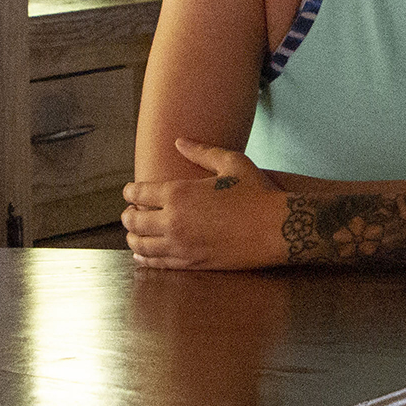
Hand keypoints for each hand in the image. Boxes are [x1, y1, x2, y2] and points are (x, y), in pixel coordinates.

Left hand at [120, 139, 290, 269]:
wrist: (278, 229)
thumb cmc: (257, 192)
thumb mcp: (231, 162)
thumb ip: (201, 152)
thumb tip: (179, 141)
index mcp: (179, 193)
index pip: (138, 193)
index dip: (129, 192)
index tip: (130, 192)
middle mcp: (173, 221)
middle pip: (134, 221)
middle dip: (127, 215)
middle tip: (129, 213)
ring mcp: (181, 246)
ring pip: (142, 245)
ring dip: (132, 238)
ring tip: (133, 234)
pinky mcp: (192, 263)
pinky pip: (158, 263)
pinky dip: (145, 258)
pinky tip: (143, 255)